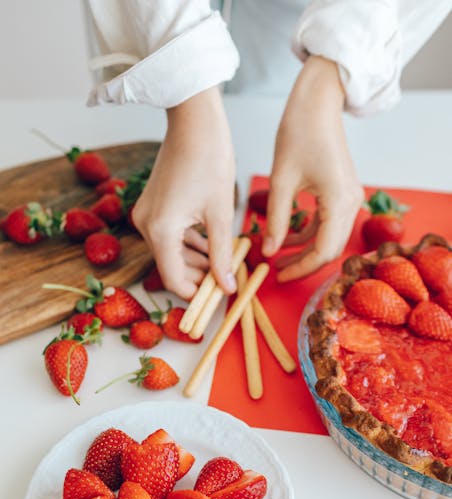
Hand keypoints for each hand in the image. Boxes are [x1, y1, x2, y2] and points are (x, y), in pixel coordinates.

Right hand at [133, 87, 235, 298]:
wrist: (193, 119)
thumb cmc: (210, 159)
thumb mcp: (221, 214)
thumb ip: (222, 256)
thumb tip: (228, 287)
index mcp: (161, 230)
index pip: (175, 280)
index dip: (197, 294)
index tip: (219, 298)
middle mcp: (146, 225)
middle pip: (172, 267)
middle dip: (200, 277)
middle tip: (229, 280)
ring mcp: (146, 215)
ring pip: (172, 253)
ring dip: (197, 261)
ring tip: (226, 263)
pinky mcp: (152, 206)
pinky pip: (170, 236)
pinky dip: (189, 244)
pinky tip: (212, 246)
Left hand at [263, 56, 363, 280]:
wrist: (319, 101)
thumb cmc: (299, 131)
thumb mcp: (280, 180)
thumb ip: (276, 220)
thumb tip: (268, 252)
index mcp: (339, 200)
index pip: (324, 250)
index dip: (301, 268)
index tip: (277, 275)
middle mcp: (351, 202)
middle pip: (330, 248)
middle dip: (303, 263)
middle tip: (276, 271)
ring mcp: (350, 197)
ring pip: (329, 238)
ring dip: (304, 249)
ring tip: (276, 257)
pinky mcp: (342, 193)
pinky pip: (327, 223)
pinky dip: (308, 233)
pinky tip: (285, 238)